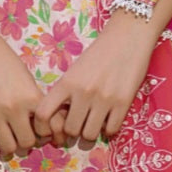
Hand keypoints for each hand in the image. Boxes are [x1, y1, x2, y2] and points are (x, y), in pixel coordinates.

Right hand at [0, 27, 45, 158]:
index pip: (48, 131)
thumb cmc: (5, 61)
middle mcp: (14, 109)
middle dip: (27, 141)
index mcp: (32, 97)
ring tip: (8, 134)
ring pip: (8, 147)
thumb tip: (45, 126)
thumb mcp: (28, 79)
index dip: (46, 133)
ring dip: (10, 144)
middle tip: (23, 133)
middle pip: (27, 143)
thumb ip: (36, 102)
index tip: (41, 130)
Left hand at [33, 11, 156, 143]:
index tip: (52, 129)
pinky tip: (109, 119)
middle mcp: (83, 93)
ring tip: (94, 124)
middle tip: (79, 125)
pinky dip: (109, 129)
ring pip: (89, 135)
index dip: (44, 127)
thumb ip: (66, 91)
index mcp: (66, 82)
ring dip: (90, 132)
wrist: (128, 37)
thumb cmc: (100, 53)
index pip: (43, 114)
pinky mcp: (123, 103)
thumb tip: (60, 119)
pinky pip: (111, 130)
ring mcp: (103, 99)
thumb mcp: (75, 69)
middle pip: (70, 130)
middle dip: (74, 132)